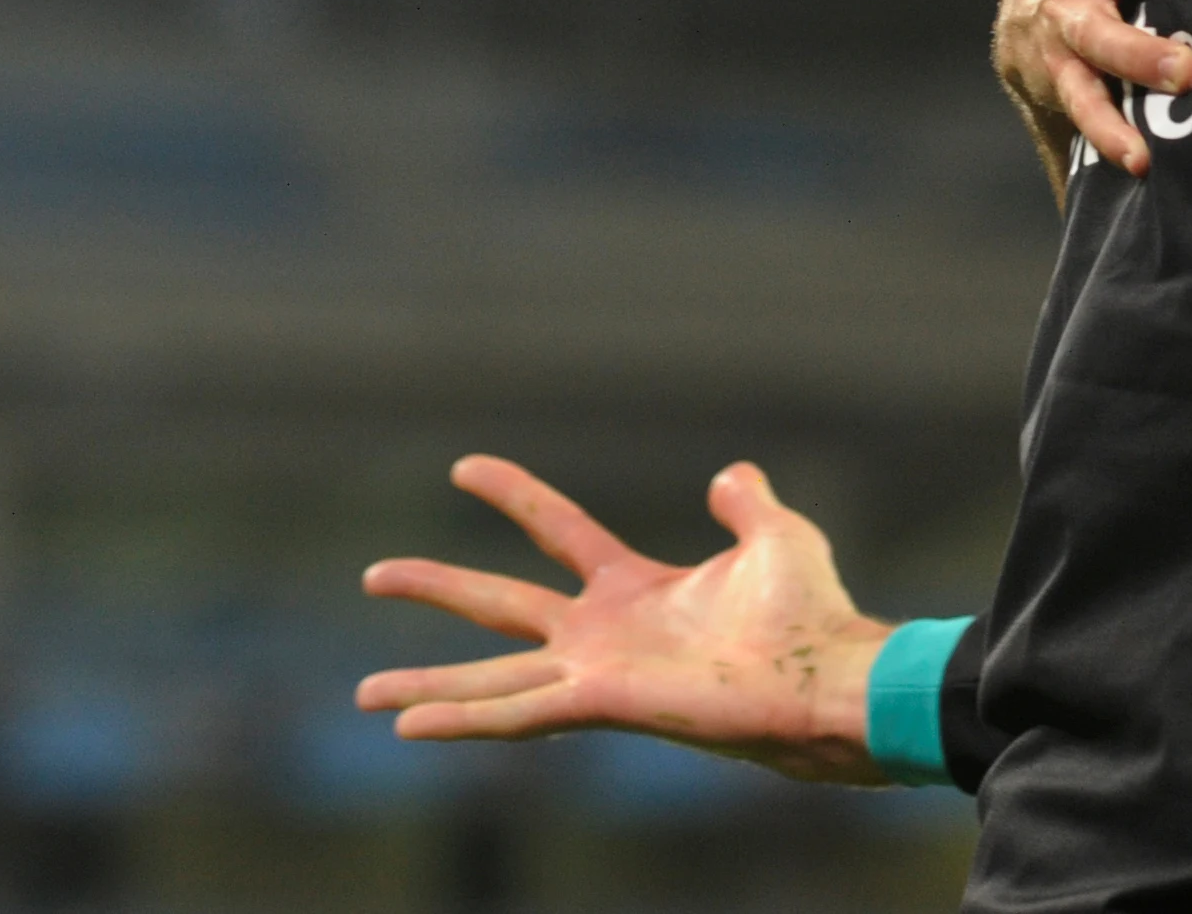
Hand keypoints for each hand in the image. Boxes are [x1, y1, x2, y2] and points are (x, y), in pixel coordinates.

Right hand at [358, 455, 893, 783]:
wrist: (826, 676)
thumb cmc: (810, 616)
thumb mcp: (776, 536)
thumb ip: (747, 504)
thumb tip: (730, 471)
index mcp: (635, 589)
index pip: (557, 530)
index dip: (512, 495)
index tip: (461, 466)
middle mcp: (604, 635)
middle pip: (499, 603)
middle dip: (435, 587)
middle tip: (372, 574)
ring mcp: (597, 673)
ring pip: (491, 677)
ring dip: (427, 685)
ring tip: (365, 694)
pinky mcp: (601, 704)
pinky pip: (516, 713)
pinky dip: (460, 719)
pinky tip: (409, 725)